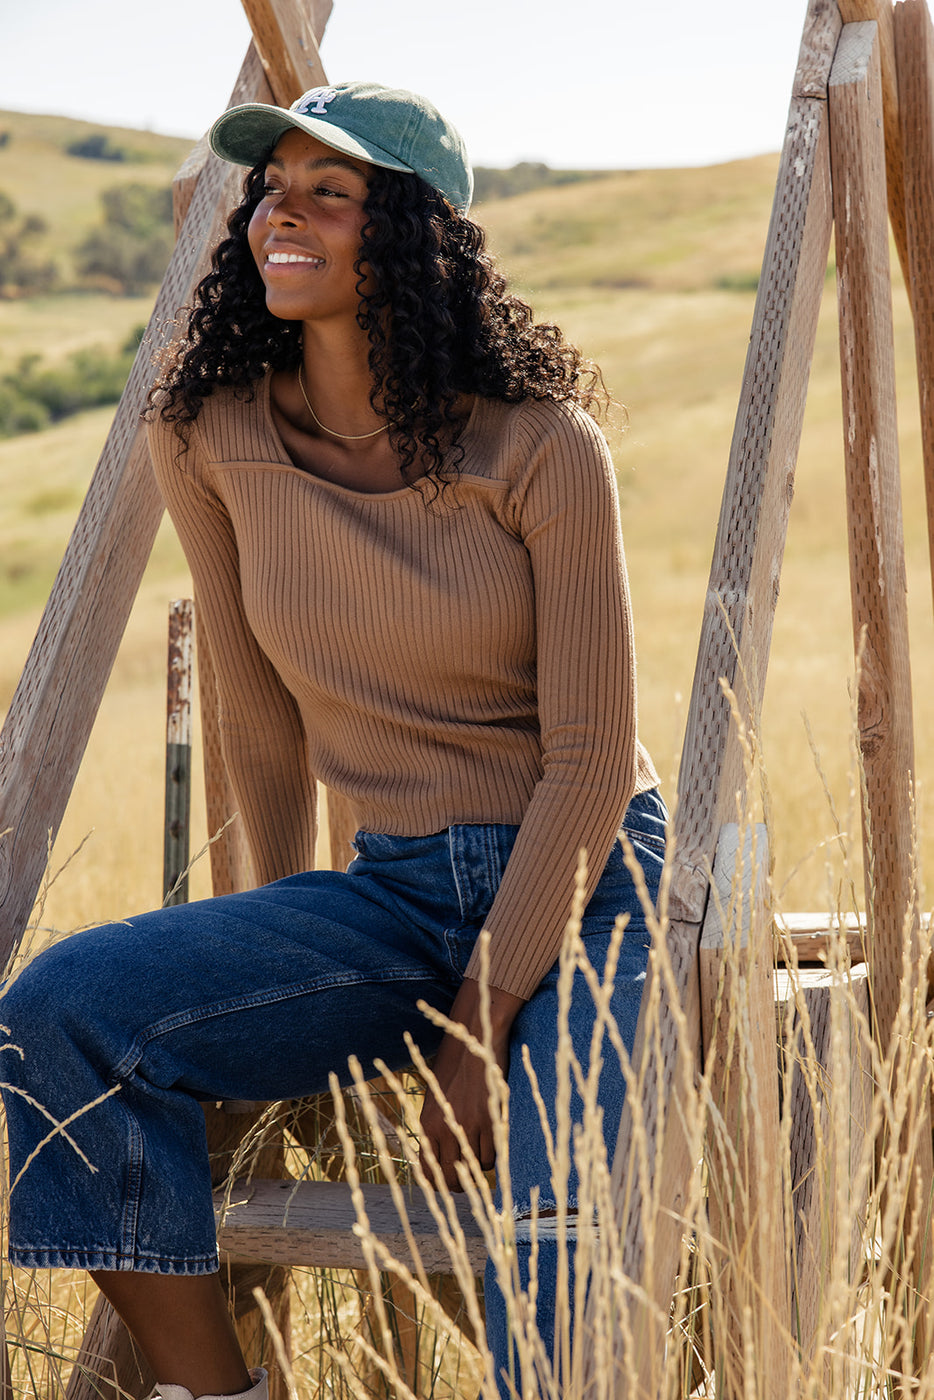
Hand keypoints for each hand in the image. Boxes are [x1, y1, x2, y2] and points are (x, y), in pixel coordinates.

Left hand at [419, 977, 523, 1190]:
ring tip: (483, 1148)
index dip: (440, 1181)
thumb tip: (442, 1156)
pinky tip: (493, 1139)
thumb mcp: (435, 1098)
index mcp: (426, 1125)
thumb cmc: (453, 1066)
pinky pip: (493, 1154)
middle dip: (462, 1182)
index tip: (450, 1179)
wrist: (473, 1038)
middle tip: (470, 1173)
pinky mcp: (490, 1119)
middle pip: (452, 1179)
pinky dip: (494, 1152)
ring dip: (481, 1164)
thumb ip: (436, 1128)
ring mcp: (468, 1126)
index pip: (428, 1173)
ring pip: (477, 1168)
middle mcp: (444, 1130)